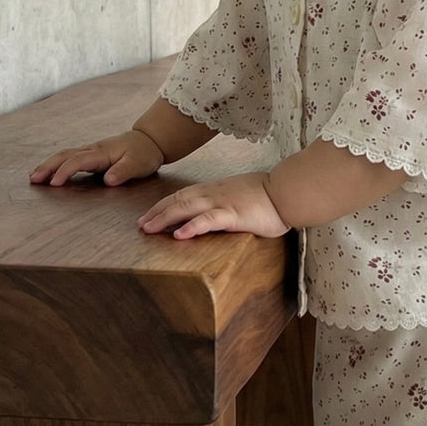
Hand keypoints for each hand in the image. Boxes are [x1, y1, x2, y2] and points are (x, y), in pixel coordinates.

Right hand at [29, 130, 163, 186]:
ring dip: (48, 165)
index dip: (65, 171)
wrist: (149, 141)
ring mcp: (90, 151)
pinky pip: (69, 158)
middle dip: (48, 166)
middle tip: (33, 179)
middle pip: (65, 155)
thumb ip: (123, 171)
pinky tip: (49, 173)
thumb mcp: (138, 164)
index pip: (78, 161)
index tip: (54, 183)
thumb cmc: (143, 154)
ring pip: (64, 155)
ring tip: (34, 176)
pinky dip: (56, 164)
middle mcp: (92, 150)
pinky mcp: (91, 155)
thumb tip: (108, 180)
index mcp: (101, 153)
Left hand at [137, 173, 288, 239]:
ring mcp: (222, 202)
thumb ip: (224, 205)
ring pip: (186, 207)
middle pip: (177, 200)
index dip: (163, 205)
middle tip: (140, 225)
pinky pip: (208, 219)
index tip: (148, 216)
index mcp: (214, 190)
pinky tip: (179, 234)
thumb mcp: (239, 197)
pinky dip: (191, 226)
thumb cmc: (267, 196)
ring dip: (165, 218)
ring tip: (148, 228)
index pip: (182, 196)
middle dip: (156, 213)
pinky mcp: (233, 214)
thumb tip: (213, 217)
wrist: (286, 191)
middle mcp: (213, 194)